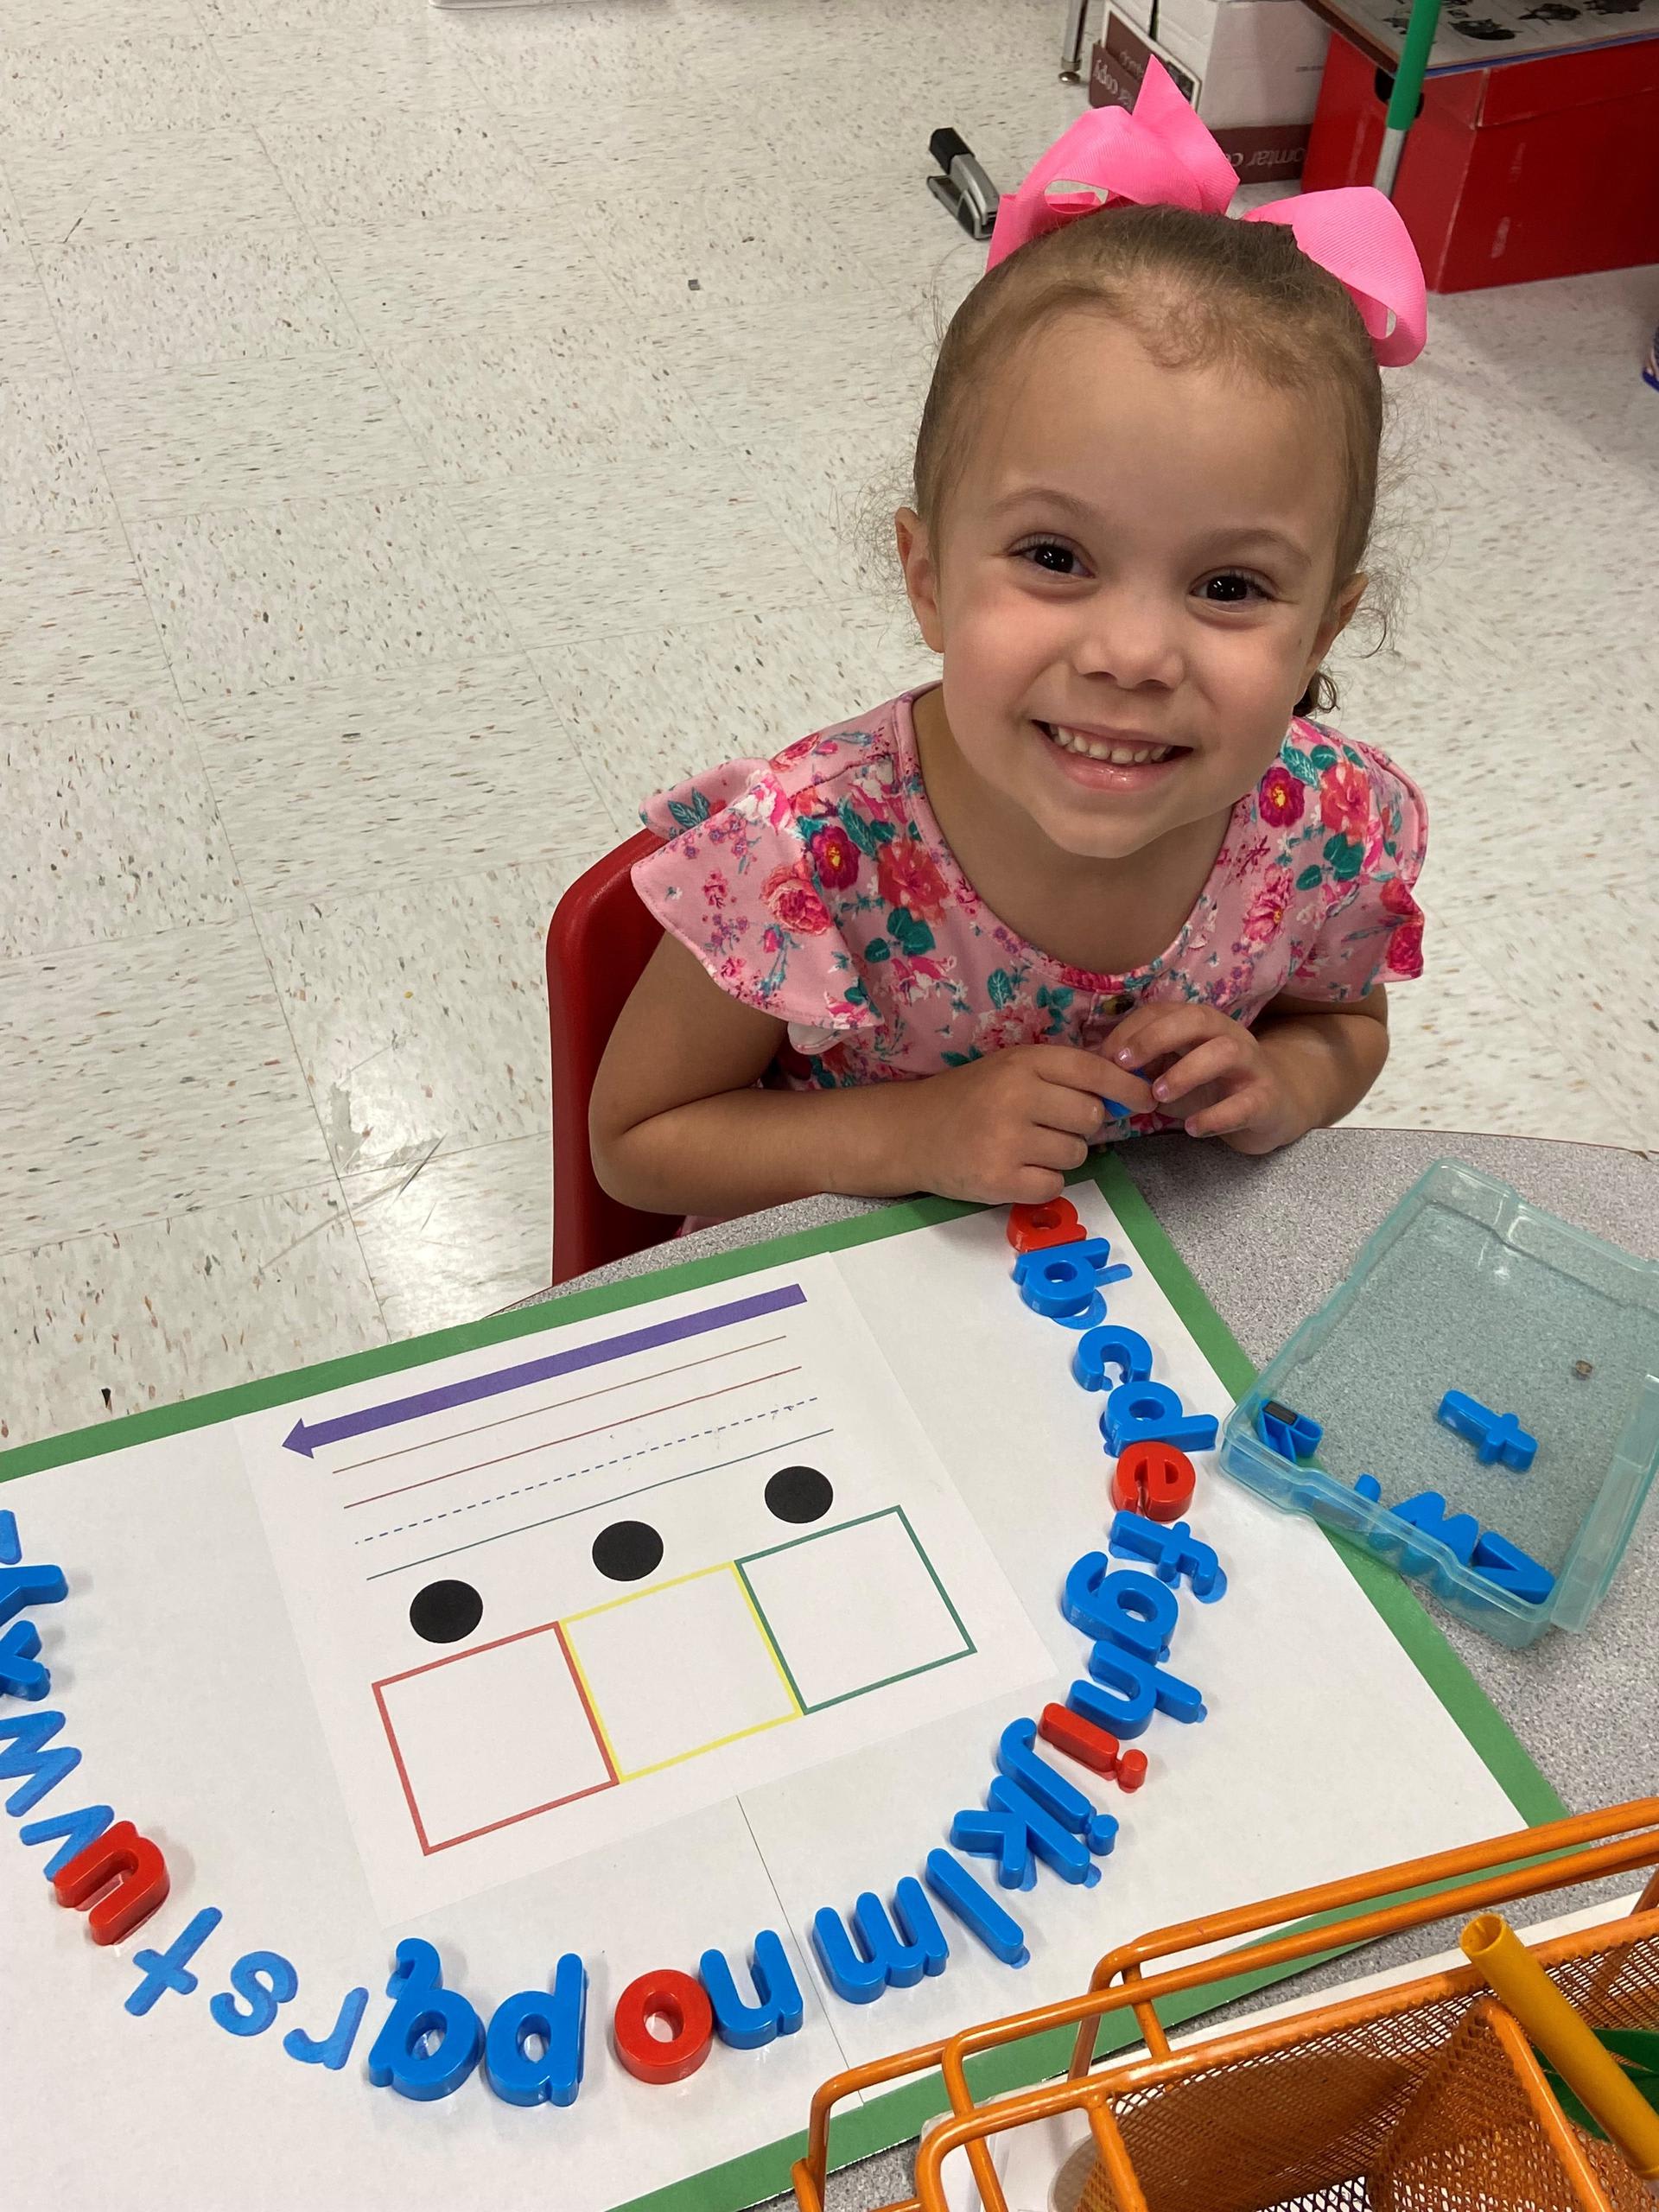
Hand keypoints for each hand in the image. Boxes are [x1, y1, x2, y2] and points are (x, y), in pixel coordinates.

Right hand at [893, 1045, 1156, 1204]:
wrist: (909, 1133)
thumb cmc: (967, 1099)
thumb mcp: (1009, 1069)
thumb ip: (1060, 1075)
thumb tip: (1126, 1093)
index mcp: (1021, 1062)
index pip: (1092, 1070)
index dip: (1127, 1086)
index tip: (1146, 1098)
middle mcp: (1015, 1096)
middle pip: (1091, 1117)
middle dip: (1081, 1126)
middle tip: (1050, 1127)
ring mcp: (1007, 1140)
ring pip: (1076, 1155)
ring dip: (1061, 1156)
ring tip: (1026, 1148)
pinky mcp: (999, 1180)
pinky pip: (1054, 1185)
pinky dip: (1042, 1183)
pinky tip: (1015, 1170)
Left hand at [1105, 1002, 1305, 1154]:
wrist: (1275, 1106)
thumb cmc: (1213, 1086)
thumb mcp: (1173, 1072)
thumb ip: (1141, 1069)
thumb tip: (1095, 1070)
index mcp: (1200, 1024)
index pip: (1164, 1011)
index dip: (1132, 1030)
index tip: (1106, 1057)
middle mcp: (1227, 1035)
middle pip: (1196, 1018)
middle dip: (1156, 1037)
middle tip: (1125, 1065)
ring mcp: (1251, 1065)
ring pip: (1225, 1052)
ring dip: (1186, 1071)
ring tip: (1158, 1096)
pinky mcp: (1267, 1099)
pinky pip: (1246, 1103)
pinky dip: (1217, 1116)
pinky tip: (1193, 1128)